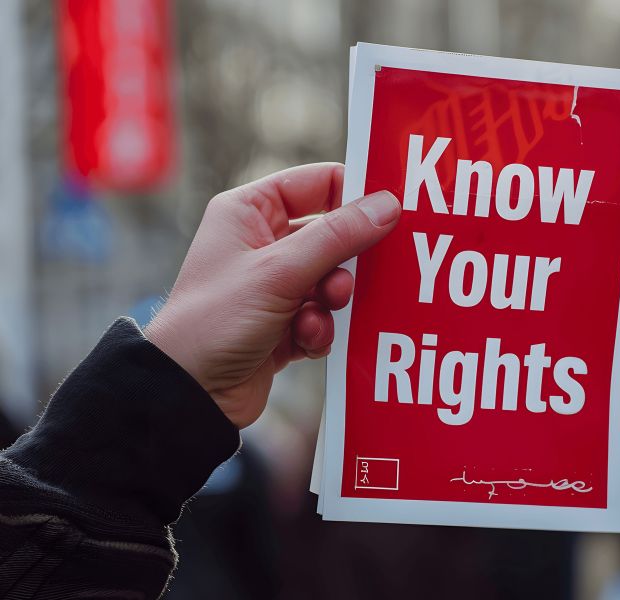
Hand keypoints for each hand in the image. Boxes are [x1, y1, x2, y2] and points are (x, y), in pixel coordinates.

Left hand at [145, 163, 399, 427]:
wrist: (190, 395)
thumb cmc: (215, 321)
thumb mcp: (279, 272)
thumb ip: (338, 237)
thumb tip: (388, 205)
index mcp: (250, 212)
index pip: (317, 184)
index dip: (353, 195)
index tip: (390, 212)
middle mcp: (262, 243)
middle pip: (332, 235)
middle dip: (344, 263)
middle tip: (345, 281)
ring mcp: (274, 285)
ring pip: (332, 279)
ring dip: (331, 300)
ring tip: (314, 316)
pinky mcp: (285, 323)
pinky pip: (324, 315)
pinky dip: (320, 329)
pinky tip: (302, 341)